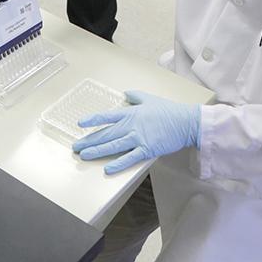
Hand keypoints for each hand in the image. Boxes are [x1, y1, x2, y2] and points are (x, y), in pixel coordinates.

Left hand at [73, 91, 200, 174]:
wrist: (185, 122)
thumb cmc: (169, 111)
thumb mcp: (150, 99)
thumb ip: (135, 96)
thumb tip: (126, 93)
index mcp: (130, 113)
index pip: (107, 116)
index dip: (93, 119)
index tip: (80, 123)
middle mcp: (131, 125)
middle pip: (106, 134)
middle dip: (89, 140)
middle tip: (76, 146)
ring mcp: (138, 138)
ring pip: (113, 146)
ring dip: (97, 150)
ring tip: (84, 155)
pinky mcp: (146, 149)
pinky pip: (129, 158)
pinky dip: (118, 164)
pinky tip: (107, 168)